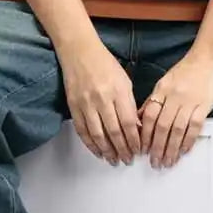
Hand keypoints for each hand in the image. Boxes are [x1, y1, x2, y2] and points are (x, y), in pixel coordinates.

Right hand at [58, 38, 140, 165]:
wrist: (79, 52)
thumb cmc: (105, 65)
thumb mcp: (125, 81)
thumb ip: (130, 104)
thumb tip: (136, 128)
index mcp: (118, 91)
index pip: (129, 123)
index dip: (134, 140)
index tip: (138, 150)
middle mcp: (102, 99)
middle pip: (114, 132)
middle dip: (123, 149)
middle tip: (128, 159)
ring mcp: (86, 103)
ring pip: (98, 134)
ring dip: (107, 151)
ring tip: (114, 160)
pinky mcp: (74, 106)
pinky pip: (82, 130)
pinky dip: (91, 144)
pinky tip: (98, 152)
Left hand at [138, 48, 212, 167]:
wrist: (210, 56)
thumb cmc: (188, 68)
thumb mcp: (166, 81)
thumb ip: (155, 99)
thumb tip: (143, 117)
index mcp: (161, 90)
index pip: (149, 115)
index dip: (144, 134)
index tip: (142, 149)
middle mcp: (173, 96)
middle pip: (161, 126)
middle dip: (156, 147)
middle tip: (154, 162)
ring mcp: (189, 101)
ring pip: (176, 130)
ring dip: (171, 148)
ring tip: (167, 162)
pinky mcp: (204, 105)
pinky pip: (194, 126)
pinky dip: (188, 141)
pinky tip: (184, 151)